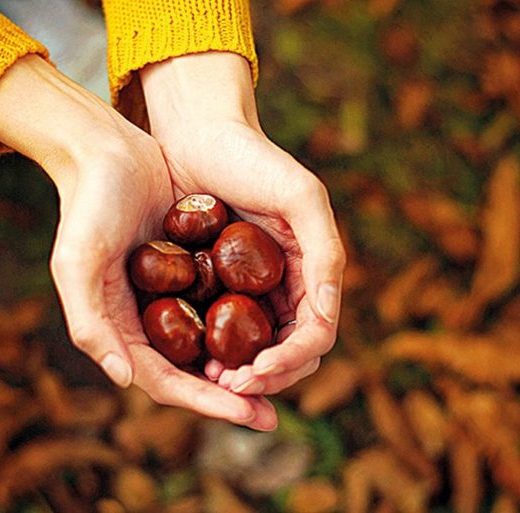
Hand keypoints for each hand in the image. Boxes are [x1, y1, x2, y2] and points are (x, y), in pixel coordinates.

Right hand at [0, 55, 276, 429]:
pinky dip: (246, 327)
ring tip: (282, 381)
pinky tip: (278, 332)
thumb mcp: (78, 263)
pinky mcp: (191, 270)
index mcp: (120, 329)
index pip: (166, 382)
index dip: (207, 403)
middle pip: (194, 374)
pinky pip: (222, 307)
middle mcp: (146, 321)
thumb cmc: (88, 206)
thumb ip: (90, 322)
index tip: (250, 414)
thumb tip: (123, 378)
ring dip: (244, 369)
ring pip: (211, 347)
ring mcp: (170, 297)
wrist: (106, 152)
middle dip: (232, 398)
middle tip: (273, 416)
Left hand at [140, 52, 345, 396]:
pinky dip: (211, 349)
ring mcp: (248, 287)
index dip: (291, 360)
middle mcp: (283, 285)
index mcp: (311, 271)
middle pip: (288, 352)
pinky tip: (192, 355)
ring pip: (253, 349)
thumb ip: (324, 253)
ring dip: (239, 372)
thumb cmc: (252, 158)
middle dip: (266, 376)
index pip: (315, 335)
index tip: (256, 371)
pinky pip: (218, 328)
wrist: (198, 132)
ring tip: (211, 378)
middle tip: (230, 384)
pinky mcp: (212, 283)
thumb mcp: (300, 197)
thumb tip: (327, 316)